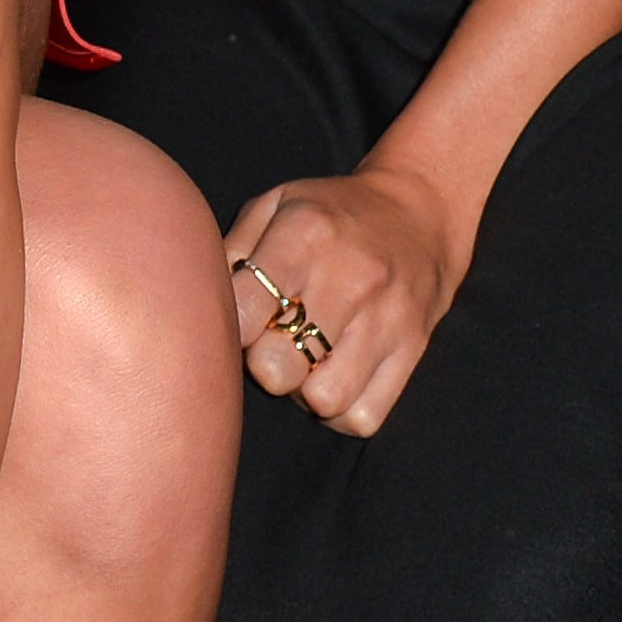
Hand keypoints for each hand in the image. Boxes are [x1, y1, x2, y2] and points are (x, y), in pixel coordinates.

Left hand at [220, 161, 471, 437]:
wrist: (422, 211)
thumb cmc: (331, 214)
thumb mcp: (277, 204)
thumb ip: (233, 250)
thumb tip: (199, 304)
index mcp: (307, 232)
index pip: (245, 311)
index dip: (231, 328)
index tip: (242, 321)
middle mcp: (350, 277)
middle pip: (278, 367)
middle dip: (263, 365)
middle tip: (272, 344)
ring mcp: (388, 318)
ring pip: (323, 400)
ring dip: (303, 393)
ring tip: (305, 361)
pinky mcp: (414, 350)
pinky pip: (363, 417)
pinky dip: (341, 410)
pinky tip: (335, 375)